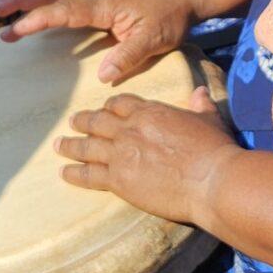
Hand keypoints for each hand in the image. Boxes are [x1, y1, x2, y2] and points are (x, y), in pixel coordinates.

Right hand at [0, 0, 200, 83]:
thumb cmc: (170, 16)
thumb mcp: (156, 39)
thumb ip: (128, 55)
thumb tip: (101, 75)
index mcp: (104, 5)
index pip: (64, 11)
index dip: (38, 20)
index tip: (15, 31)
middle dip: (19, 0)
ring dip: (26, 2)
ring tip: (2, 15)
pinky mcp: (96, 4)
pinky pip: (63, 2)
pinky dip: (42, 6)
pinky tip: (33, 18)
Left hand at [55, 84, 232, 224]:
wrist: (211, 180)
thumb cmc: (214, 149)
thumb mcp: (209, 120)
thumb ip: (201, 105)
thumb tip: (201, 92)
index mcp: (150, 112)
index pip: (121, 104)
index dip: (110, 107)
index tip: (105, 110)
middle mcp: (129, 130)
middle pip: (98, 122)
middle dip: (83, 122)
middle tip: (72, 122)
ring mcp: (120, 154)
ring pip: (87, 146)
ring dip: (71, 145)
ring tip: (59, 145)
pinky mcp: (118, 180)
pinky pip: (89, 175)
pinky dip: (74, 173)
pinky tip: (64, 173)